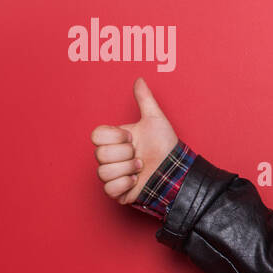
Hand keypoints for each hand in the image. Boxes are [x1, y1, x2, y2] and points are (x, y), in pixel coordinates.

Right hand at [90, 77, 179, 204]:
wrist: (175, 169)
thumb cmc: (165, 146)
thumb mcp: (155, 120)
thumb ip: (145, 99)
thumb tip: (139, 79)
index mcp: (113, 140)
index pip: (97, 135)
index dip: (116, 137)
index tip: (132, 137)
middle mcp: (109, 157)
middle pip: (100, 154)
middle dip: (125, 154)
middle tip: (139, 154)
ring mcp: (112, 175)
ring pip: (103, 172)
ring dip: (128, 169)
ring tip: (141, 167)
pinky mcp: (116, 192)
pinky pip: (109, 189)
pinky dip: (125, 184)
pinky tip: (136, 180)